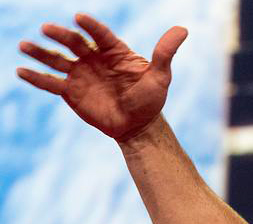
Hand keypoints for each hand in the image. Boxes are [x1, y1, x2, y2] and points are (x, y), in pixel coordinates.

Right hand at [16, 13, 186, 142]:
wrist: (137, 126)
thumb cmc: (150, 100)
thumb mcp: (160, 77)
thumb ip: (165, 53)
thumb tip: (183, 29)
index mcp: (114, 51)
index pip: (100, 35)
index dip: (90, 26)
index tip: (79, 17)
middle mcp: (93, 58)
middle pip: (74, 43)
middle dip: (60, 35)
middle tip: (46, 29)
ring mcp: (80, 73)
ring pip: (57, 59)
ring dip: (40, 52)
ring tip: (24, 45)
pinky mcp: (70, 91)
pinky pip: (50, 82)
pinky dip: (36, 77)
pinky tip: (20, 71)